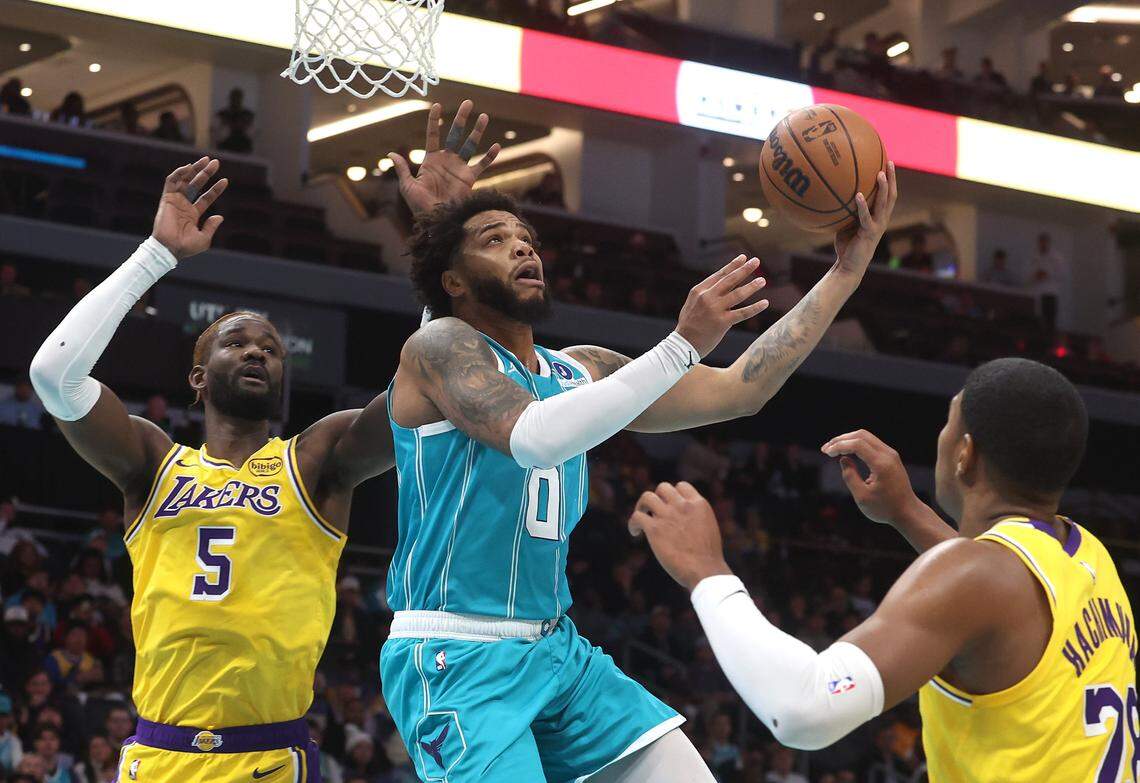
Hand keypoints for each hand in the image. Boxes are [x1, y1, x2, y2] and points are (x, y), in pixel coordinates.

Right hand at [152, 157, 227, 259]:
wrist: (169, 248)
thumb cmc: (186, 247)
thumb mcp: (204, 238)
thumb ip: (211, 227)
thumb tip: (220, 217)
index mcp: (193, 214)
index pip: (206, 197)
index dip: (216, 189)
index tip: (225, 180)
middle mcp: (184, 205)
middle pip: (196, 184)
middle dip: (205, 173)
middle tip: (216, 162)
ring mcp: (175, 201)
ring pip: (185, 180)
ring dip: (194, 169)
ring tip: (206, 160)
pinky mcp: (167, 198)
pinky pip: (171, 182)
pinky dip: (179, 173)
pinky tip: (189, 167)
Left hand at [389, 100, 501, 215]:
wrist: (436, 219)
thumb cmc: (419, 205)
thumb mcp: (407, 186)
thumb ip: (403, 169)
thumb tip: (391, 154)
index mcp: (431, 160)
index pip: (433, 135)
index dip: (434, 120)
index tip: (437, 105)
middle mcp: (447, 160)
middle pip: (455, 134)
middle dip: (461, 118)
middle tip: (468, 102)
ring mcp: (459, 168)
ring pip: (470, 144)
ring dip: (477, 131)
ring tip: (484, 116)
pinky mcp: (469, 178)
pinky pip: (482, 165)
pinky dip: (489, 156)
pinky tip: (496, 146)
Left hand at [628, 482, 732, 591]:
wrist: (704, 570)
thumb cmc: (708, 557)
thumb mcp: (708, 528)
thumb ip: (696, 518)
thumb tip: (684, 521)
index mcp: (698, 504)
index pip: (681, 486)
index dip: (673, 495)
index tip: (670, 506)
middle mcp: (682, 505)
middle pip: (663, 488)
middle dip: (658, 498)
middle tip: (654, 512)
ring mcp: (667, 515)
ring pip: (647, 497)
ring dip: (641, 506)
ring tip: (641, 517)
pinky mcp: (654, 528)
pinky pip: (637, 516)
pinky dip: (633, 523)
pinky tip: (635, 532)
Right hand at [675, 255, 768, 357]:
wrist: (683, 344)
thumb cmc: (688, 325)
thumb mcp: (692, 304)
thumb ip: (705, 294)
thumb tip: (720, 286)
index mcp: (699, 290)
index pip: (719, 275)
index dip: (732, 266)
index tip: (743, 258)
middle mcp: (707, 297)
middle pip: (730, 280)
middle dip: (744, 269)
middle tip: (756, 261)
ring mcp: (715, 309)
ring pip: (738, 294)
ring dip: (752, 286)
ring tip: (763, 280)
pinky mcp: (722, 322)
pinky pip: (742, 313)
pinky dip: (755, 308)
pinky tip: (765, 303)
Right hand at [820, 429, 923, 526]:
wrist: (908, 512)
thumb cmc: (885, 508)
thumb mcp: (862, 497)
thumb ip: (850, 476)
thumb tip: (844, 459)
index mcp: (881, 464)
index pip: (857, 444)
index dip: (839, 446)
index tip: (826, 453)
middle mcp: (888, 455)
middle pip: (861, 435)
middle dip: (841, 439)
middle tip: (826, 449)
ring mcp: (891, 455)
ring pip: (866, 437)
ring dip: (848, 440)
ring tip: (833, 449)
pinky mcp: (891, 458)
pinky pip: (871, 444)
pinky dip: (856, 444)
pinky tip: (846, 452)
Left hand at [834, 161, 897, 277]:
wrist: (849, 266)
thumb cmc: (847, 245)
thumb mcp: (846, 223)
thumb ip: (846, 209)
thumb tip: (833, 193)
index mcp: (879, 216)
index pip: (888, 195)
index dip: (890, 179)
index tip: (887, 162)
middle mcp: (882, 219)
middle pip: (891, 195)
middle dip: (892, 178)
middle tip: (889, 161)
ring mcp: (877, 226)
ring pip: (884, 204)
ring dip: (883, 188)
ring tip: (880, 174)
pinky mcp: (869, 233)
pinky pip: (866, 217)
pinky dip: (862, 206)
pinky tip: (857, 195)